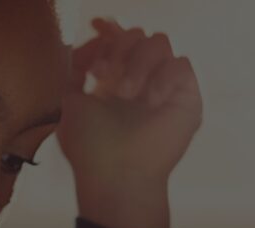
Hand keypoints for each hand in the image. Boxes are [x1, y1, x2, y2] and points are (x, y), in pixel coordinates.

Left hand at [56, 19, 202, 227]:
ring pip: (159, 41)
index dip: (109, 28)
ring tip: (125, 94)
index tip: (96, 24)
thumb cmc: (88, 148)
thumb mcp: (68, 102)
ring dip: (137, 62)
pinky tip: (148, 102)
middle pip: (136, 34)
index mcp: (111, 82)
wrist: (114, 177)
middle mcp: (138, 81)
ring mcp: (163, 88)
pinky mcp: (186, 98)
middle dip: (117, 47)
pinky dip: (163, 77)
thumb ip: (74, 64)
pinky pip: (182, 63)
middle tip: (102, 75)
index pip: (117, 40)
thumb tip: (95, 35)